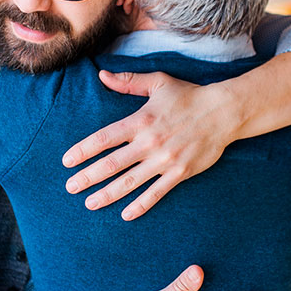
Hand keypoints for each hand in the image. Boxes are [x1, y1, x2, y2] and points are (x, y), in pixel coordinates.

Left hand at [63, 70, 239, 219]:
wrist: (224, 112)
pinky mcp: (180, 173)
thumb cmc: (189, 96)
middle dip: (87, 177)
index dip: (83, 151)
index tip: (67, 161)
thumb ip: (128, 82)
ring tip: (89, 203)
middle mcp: (150, 142)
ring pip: (130, 182)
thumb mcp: (159, 82)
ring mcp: (165, 160)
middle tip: (70, 187)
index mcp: (141, 120)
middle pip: (111, 164)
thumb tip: (102, 76)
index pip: (104, 138)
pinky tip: (125, 214)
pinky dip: (140, 205)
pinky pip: (156, 193)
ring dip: (107, 195)